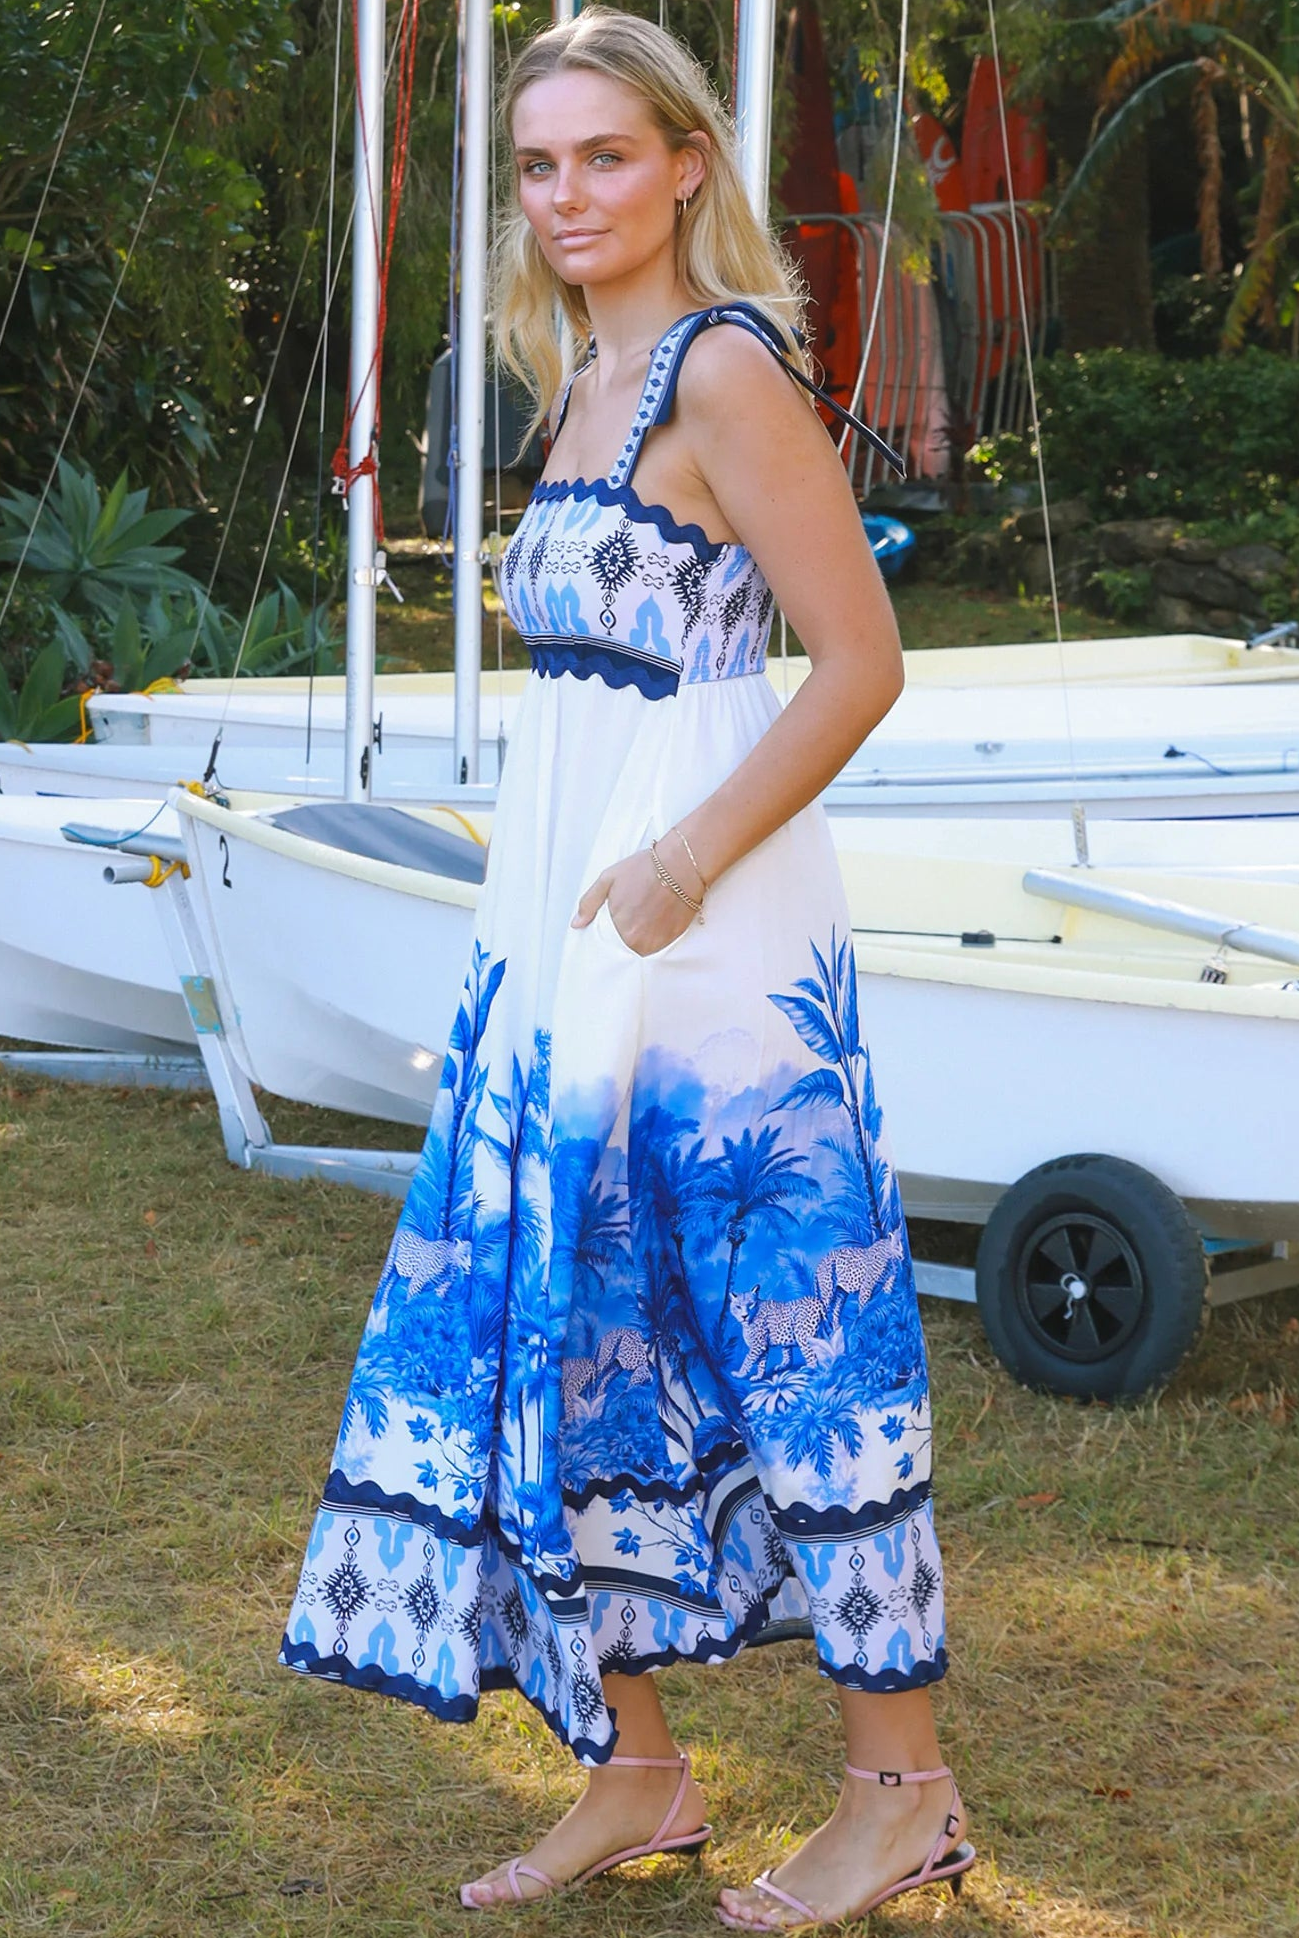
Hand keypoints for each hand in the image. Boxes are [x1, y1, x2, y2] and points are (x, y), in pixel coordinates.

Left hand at [571, 845, 696, 956]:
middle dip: (629, 930)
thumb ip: (589, 903)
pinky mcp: (674, 938)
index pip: (609, 942)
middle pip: (627, 944)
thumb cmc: (644, 869)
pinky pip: (660, 944)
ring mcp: (658, 941)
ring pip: (644, 946)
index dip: (614, 928)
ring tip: (649, 911)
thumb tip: (576, 924)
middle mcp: (638, 941)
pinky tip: (659, 915)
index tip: (621, 915)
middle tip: (637, 908)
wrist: (681, 865)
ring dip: (644, 934)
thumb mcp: (608, 879)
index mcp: (619, 929)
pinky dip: (658, 934)